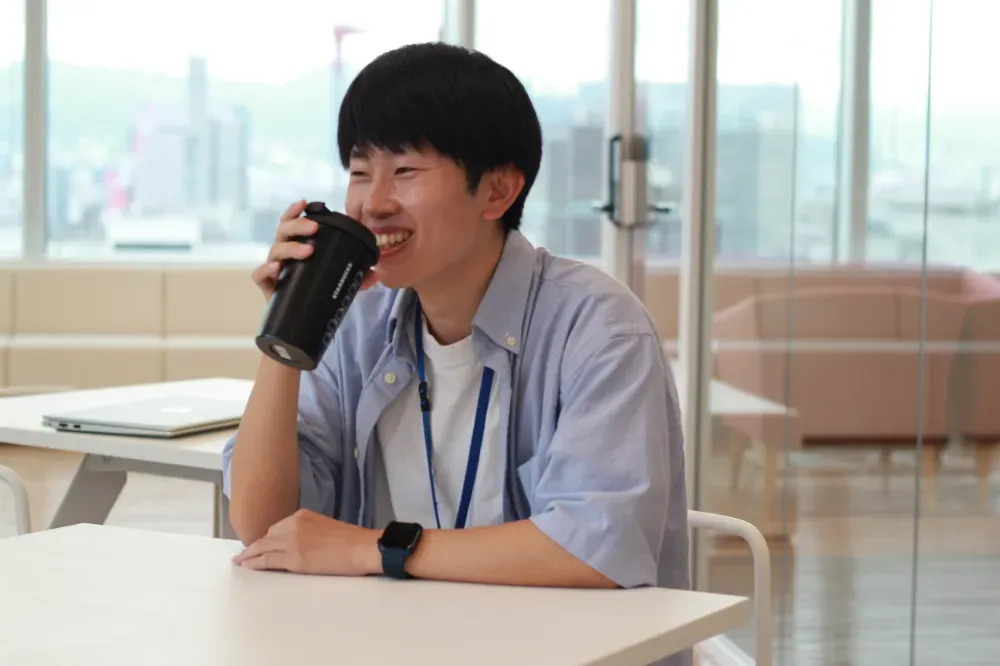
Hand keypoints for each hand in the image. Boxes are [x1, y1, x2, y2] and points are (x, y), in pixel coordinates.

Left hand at [233, 509, 380, 575]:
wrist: (361, 547)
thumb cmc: (351, 540)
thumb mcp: (325, 526)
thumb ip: (308, 530)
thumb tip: (299, 543)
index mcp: (302, 515)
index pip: (278, 527)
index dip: (268, 537)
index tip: (261, 543)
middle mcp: (293, 524)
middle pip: (268, 536)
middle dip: (256, 546)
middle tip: (245, 554)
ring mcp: (292, 541)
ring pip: (263, 548)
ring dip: (250, 555)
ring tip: (241, 561)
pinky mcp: (293, 558)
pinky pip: (268, 561)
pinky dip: (255, 564)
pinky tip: (248, 566)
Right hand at [251, 200, 378, 300]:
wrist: (301, 320)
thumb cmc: (315, 292)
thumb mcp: (339, 282)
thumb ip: (357, 278)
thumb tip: (375, 275)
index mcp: (296, 246)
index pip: (291, 223)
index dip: (294, 211)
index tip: (304, 203)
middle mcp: (282, 253)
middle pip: (283, 231)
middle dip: (298, 226)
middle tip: (314, 229)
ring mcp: (273, 268)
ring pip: (275, 250)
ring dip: (291, 248)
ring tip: (307, 251)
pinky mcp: (267, 286)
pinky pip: (259, 274)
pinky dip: (266, 269)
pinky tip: (277, 268)